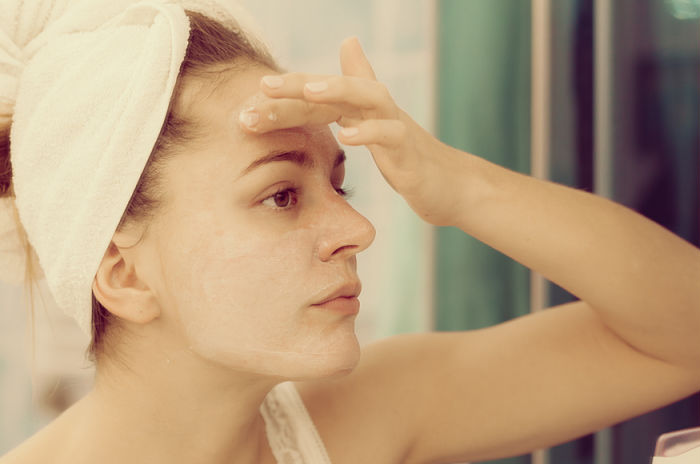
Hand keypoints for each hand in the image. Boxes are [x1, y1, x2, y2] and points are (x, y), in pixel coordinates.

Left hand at [239, 37, 460, 225]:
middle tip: (263, 87)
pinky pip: (391, 136)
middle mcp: (377, 110)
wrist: (450, 186)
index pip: (318, 99)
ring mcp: (396, 127)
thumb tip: (347, 42)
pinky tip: (346, 137)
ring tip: (308, 91)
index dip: (285, 98)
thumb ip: (355, 91)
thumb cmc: (408, 156)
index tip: (249, 102)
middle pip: (337, 89)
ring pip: (369, 98)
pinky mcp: (410, 153)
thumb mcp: (375, 125)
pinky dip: (369, 133)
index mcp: (360, 110)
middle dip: (299, 86)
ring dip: (338, 91)